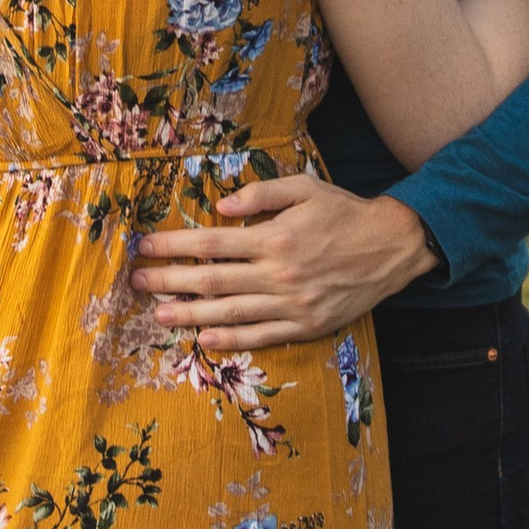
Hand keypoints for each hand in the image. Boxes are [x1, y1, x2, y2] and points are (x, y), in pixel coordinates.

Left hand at [128, 176, 433, 350]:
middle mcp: (279, 274)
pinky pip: (261, 336)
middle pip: (211, 281)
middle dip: (169, 281)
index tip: (144, 247)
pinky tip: (205, 338)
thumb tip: (220, 207)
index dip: (173, 246)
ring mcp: (292, 305)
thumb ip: (261, 195)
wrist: (392, 247)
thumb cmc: (345, 212)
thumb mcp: (305, 188)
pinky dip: (231, 340)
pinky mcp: (306, 325)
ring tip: (157, 314)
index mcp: (274, 238)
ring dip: (189, 314)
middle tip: (137, 282)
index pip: (211, 243)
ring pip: (229, 313)